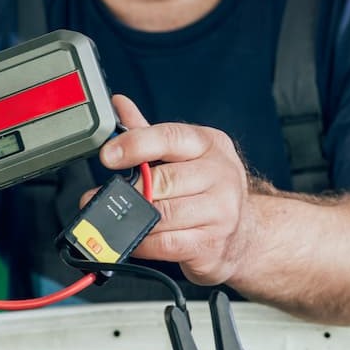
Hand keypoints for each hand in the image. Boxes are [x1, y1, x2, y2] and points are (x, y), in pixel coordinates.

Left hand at [90, 95, 253, 285]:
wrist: (245, 233)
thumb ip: (149, 133)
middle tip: (103, 196)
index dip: (135, 144)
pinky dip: (142, 242)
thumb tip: (119, 104)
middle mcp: (221, 175)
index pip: (170, 137)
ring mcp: (220, 212)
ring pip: (162, 214)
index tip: (108, 155)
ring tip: (113, 218)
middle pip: (163, 181)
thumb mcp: (185, 154)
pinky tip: (132, 239)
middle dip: (129, 190)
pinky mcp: (211, 245)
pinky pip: (165, 244)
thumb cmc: (207, 189)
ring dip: (132, 219)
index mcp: (210, 144)